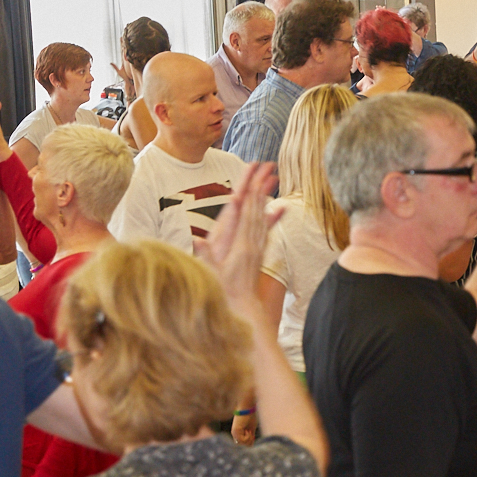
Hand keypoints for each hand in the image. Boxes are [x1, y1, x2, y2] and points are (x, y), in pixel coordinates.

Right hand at [202, 162, 281, 319]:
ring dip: (267, 197)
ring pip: (263, 217)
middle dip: (261, 188)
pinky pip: (266, 229)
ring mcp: (257, 248)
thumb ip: (205, 256)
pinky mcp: (258, 252)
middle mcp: (252, 244)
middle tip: (267, 168)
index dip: (249, 196)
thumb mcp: (210, 274)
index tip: (252, 179)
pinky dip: (271, 215)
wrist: (242, 308)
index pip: (245, 216)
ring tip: (272, 179)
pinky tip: (277, 206)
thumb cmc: (223, 292)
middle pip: (257, 210)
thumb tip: (198, 240)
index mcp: (240, 247)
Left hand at [231, 412, 257, 445]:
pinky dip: (248, 436)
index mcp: (238, 433)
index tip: (252, 433)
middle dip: (250, 440)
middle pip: (244, 444)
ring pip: (243, 443)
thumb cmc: (250, 417)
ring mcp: (234, 434)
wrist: (247, 409)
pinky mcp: (235, 432)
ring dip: (249, 438)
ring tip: (248, 430)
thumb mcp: (251, 429)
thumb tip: (251, 444)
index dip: (250, 440)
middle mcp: (235, 434)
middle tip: (250, 431)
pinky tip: (247, 430)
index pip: (244, 443)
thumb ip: (250, 436)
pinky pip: (243, 440)